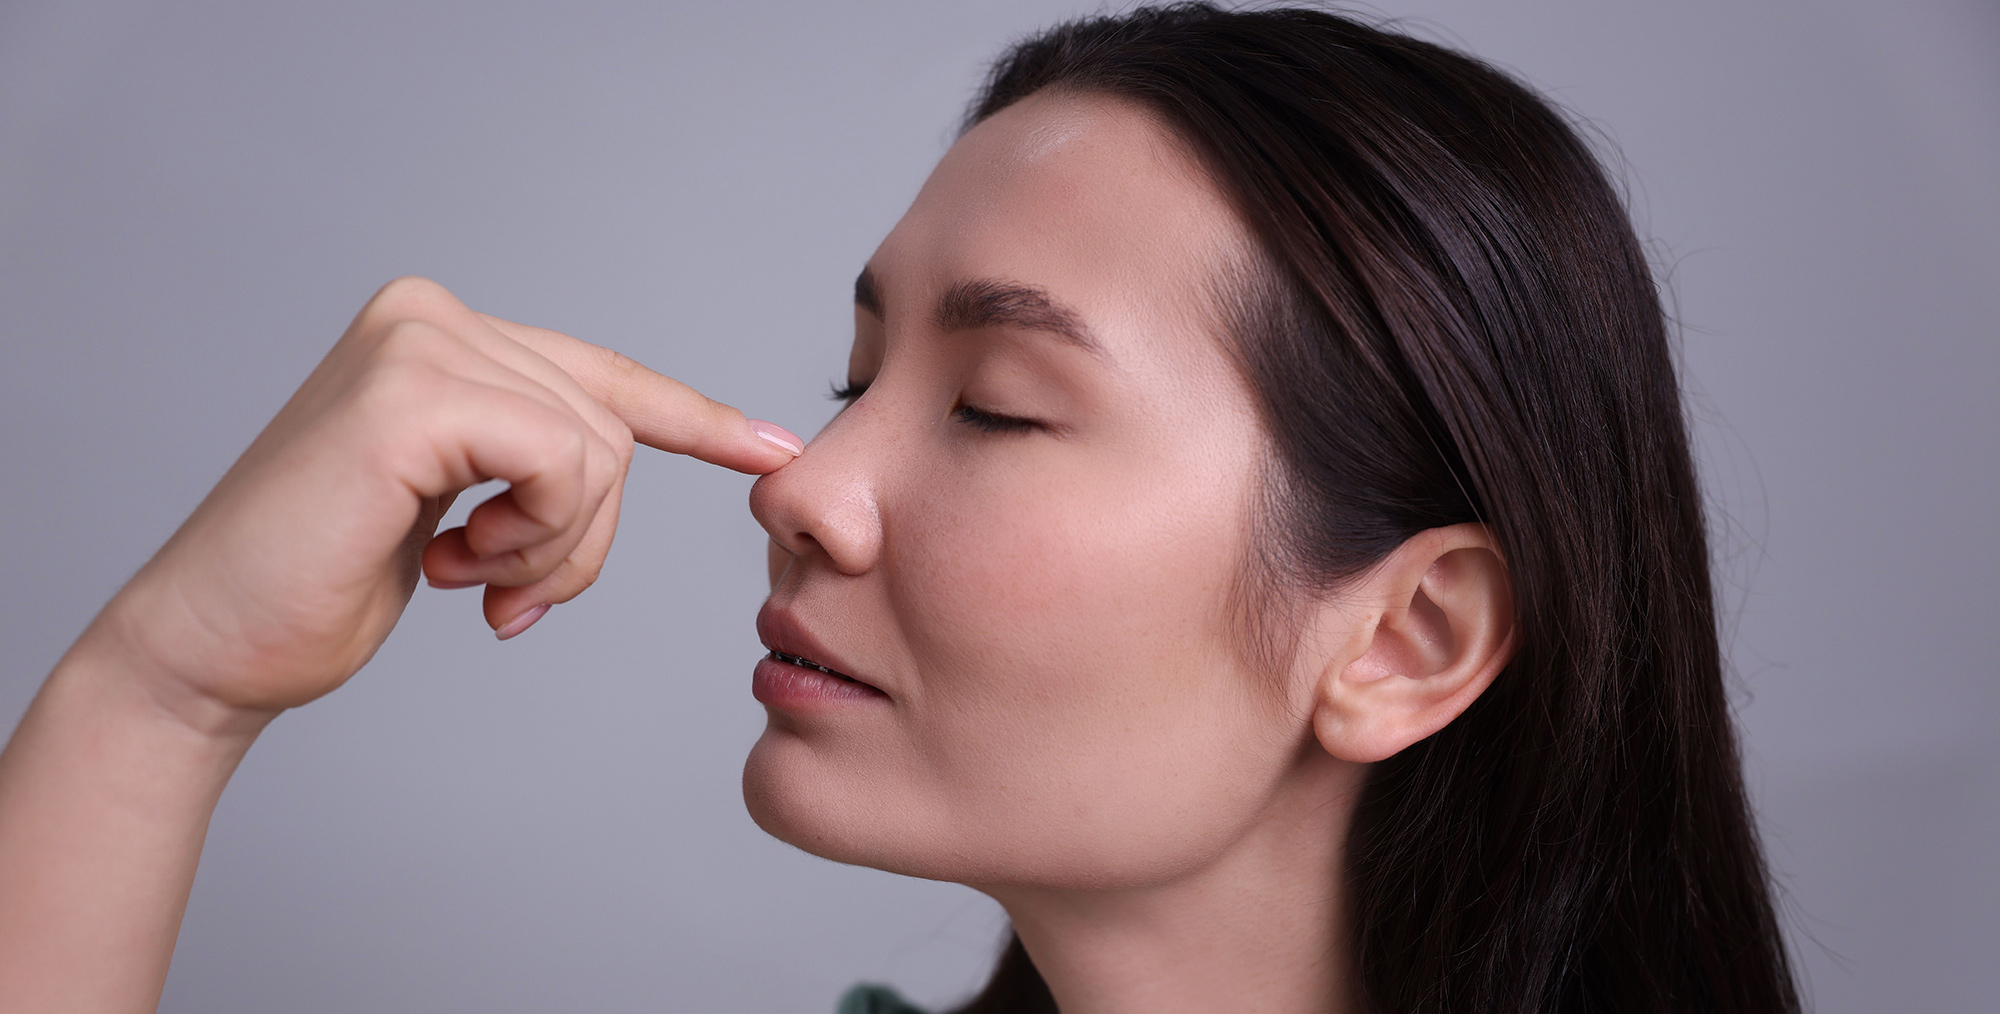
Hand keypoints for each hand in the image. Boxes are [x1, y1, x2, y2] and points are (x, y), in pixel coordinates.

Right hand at [83, 276, 799, 734]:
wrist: (215, 645)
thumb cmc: (328, 581)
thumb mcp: (459, 505)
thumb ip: (529, 460)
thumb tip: (615, 452)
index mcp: (441, 332)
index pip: (603, 377)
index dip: (696, 419)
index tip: (774, 450)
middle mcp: (431, 314)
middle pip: (612, 426)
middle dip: (582, 535)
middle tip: (503, 591)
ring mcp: (418, 342)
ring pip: (599, 452)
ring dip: (554, 549)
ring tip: (471, 577)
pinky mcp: (414, 394)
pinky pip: (565, 464)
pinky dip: (538, 536)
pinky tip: (455, 564)